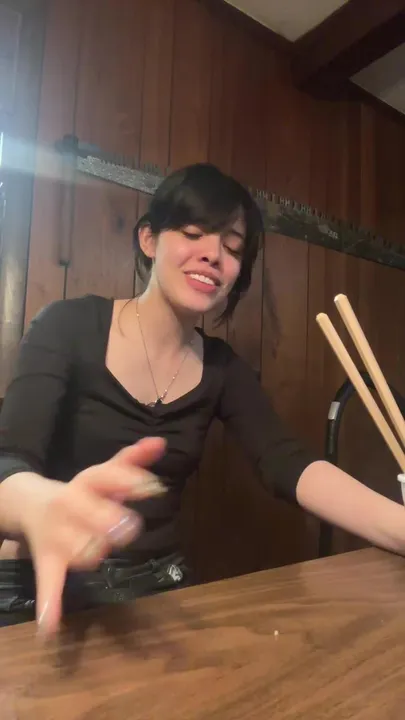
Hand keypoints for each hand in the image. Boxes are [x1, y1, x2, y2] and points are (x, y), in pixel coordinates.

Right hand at [18, 437, 165, 635]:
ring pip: (78, 547)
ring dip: (89, 553)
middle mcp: (71, 505)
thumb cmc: (81, 491)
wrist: (30, 503)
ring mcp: (59, 534)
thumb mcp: (104, 471)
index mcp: (87, 484)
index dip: (130, 481)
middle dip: (110, 519)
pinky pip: (48, 582)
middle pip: (91, 512)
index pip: (108, 477)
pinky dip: (49, 604)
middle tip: (127, 527)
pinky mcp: (48, 559)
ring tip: (96, 554)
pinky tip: (50, 627)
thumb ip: (133, 458)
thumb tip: (161, 441)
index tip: (152, 487)